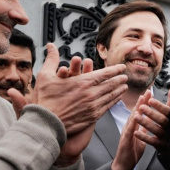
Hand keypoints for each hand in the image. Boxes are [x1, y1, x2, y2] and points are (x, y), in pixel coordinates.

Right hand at [10, 44, 127, 135]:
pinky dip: (114, 101)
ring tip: (125, 87)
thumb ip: (51, 59)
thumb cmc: (44, 100)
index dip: (115, 69)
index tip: (122, 67)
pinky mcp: (92, 117)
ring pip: (111, 96)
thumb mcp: (45, 76)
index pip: (105, 73)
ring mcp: (93, 106)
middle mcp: (91, 93)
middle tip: (125, 76)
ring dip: (119, 90)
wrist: (45, 123)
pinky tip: (116, 99)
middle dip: (119, 79)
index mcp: (83, 82)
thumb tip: (50, 45)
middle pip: (111, 84)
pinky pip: (107, 107)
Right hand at [111, 94, 150, 169]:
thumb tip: (148, 121)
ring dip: (137, 108)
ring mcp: (126, 132)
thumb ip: (143, 129)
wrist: (123, 165)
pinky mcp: (125, 140)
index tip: (150, 93)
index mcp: (133, 126)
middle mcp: (129, 127)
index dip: (145, 102)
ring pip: (132, 118)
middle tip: (148, 90)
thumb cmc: (131, 152)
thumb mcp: (140, 138)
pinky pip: (129, 130)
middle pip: (136, 111)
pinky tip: (136, 116)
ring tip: (143, 99)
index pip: (139, 112)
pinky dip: (133, 122)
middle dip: (142, 100)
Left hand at [135, 84, 169, 151]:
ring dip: (145, 123)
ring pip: (156, 130)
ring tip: (136, 117)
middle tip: (141, 107)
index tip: (150, 100)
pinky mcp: (161, 145)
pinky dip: (144, 137)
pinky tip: (136, 132)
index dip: (159, 105)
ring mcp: (166, 137)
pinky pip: (152, 141)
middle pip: (161, 120)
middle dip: (151, 113)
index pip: (167, 110)